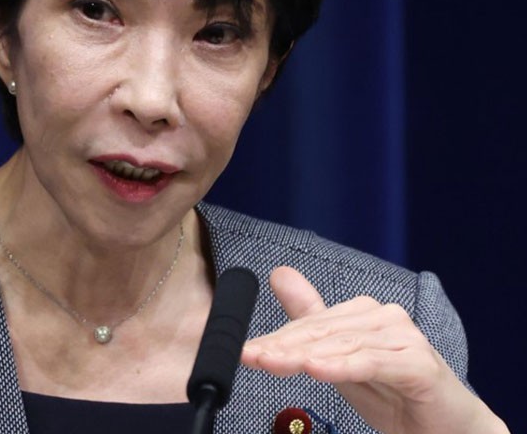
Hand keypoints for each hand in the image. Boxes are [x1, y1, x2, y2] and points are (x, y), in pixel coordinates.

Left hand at [240, 266, 507, 433]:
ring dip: (303, 356)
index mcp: (363, 313)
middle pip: (322, 332)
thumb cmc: (394, 394)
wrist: (447, 428)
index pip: (309, 324)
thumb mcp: (341, 361)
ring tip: (272, 364)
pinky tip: (316, 369)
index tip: (243, 352)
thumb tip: (279, 274)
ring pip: (342, 345)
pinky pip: (372, 363)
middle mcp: (384, 317)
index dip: (275, 339)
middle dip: (281, 346)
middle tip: (250, 357)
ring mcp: (403, 338)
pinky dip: (342, 366)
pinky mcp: (418, 364)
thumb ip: (311, 320)